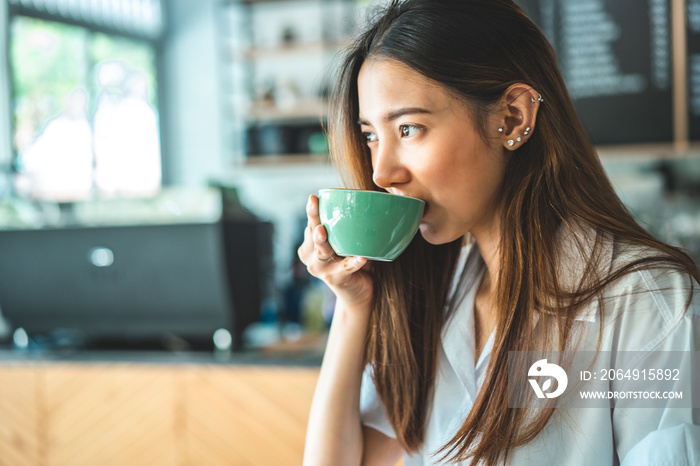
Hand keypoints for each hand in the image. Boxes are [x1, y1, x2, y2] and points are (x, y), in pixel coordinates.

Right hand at [298, 195, 373, 309]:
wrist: (358, 292)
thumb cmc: (351, 261)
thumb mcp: (347, 242)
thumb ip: (348, 226)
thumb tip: (367, 199)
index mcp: (312, 242)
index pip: (311, 223)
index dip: (312, 211)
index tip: (314, 198)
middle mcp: (311, 256)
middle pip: (313, 236)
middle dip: (314, 224)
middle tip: (317, 216)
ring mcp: (321, 269)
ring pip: (322, 253)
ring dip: (323, 243)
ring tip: (324, 233)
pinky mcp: (335, 279)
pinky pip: (345, 268)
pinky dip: (354, 263)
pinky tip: (362, 258)